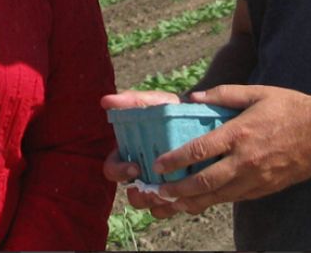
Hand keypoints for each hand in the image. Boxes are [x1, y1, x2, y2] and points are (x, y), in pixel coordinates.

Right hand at [100, 90, 184, 217]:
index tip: (135, 167)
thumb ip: (132, 101)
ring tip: (170, 196)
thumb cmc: (173, 110)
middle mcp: (142, 174)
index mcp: (129, 154)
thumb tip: (105, 101)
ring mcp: (160, 186)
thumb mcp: (155, 103)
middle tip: (153, 191)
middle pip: (131, 195)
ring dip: (157, 204)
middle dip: (140, 196)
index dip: (119, 172)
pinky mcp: (180, 194)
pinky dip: (178, 207)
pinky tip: (185, 199)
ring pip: (151, 206)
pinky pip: (174, 209)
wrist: (204, 118)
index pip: (112, 169)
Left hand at [151, 85, 310, 213]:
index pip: (200, 149)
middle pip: (205, 182)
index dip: (176, 159)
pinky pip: (235, 198)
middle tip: (159, 192)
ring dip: (193, 202)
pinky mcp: (266, 188)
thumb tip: (194, 97)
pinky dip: (216, 202)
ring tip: (173, 203)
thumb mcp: (256, 92)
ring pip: (219, 197)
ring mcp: (256, 178)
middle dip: (179, 190)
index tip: (159, 164)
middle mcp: (245, 160)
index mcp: (240, 133)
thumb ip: (223, 94)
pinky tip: (202, 202)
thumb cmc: (290, 108)